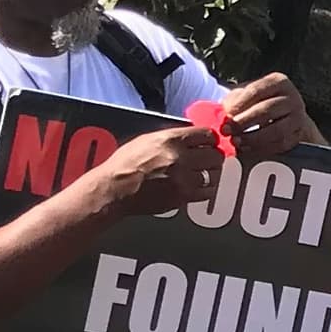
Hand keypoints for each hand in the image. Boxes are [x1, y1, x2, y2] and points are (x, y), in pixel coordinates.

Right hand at [87, 120, 223, 218]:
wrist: (115, 189)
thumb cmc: (126, 164)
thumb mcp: (147, 140)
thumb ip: (172, 137)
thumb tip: (192, 136)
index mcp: (171, 140)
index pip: (207, 134)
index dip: (211, 139)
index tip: (210, 143)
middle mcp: (180, 157)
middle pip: (215, 155)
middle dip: (213, 157)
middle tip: (209, 160)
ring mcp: (183, 178)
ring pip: (213, 175)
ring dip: (210, 174)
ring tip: (202, 174)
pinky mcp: (182, 197)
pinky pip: (206, 192)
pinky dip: (205, 190)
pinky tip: (196, 187)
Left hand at [220, 70, 313, 156]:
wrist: (284, 116)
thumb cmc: (258, 103)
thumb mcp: (247, 95)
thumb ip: (234, 101)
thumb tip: (224, 115)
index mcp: (279, 82)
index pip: (256, 90)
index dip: (239, 104)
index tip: (226, 115)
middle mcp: (292, 97)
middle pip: (267, 110)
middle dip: (244, 122)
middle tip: (227, 131)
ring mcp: (299, 117)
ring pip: (276, 130)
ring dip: (253, 138)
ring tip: (236, 141)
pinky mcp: (299, 135)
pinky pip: (281, 144)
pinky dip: (262, 148)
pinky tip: (247, 148)